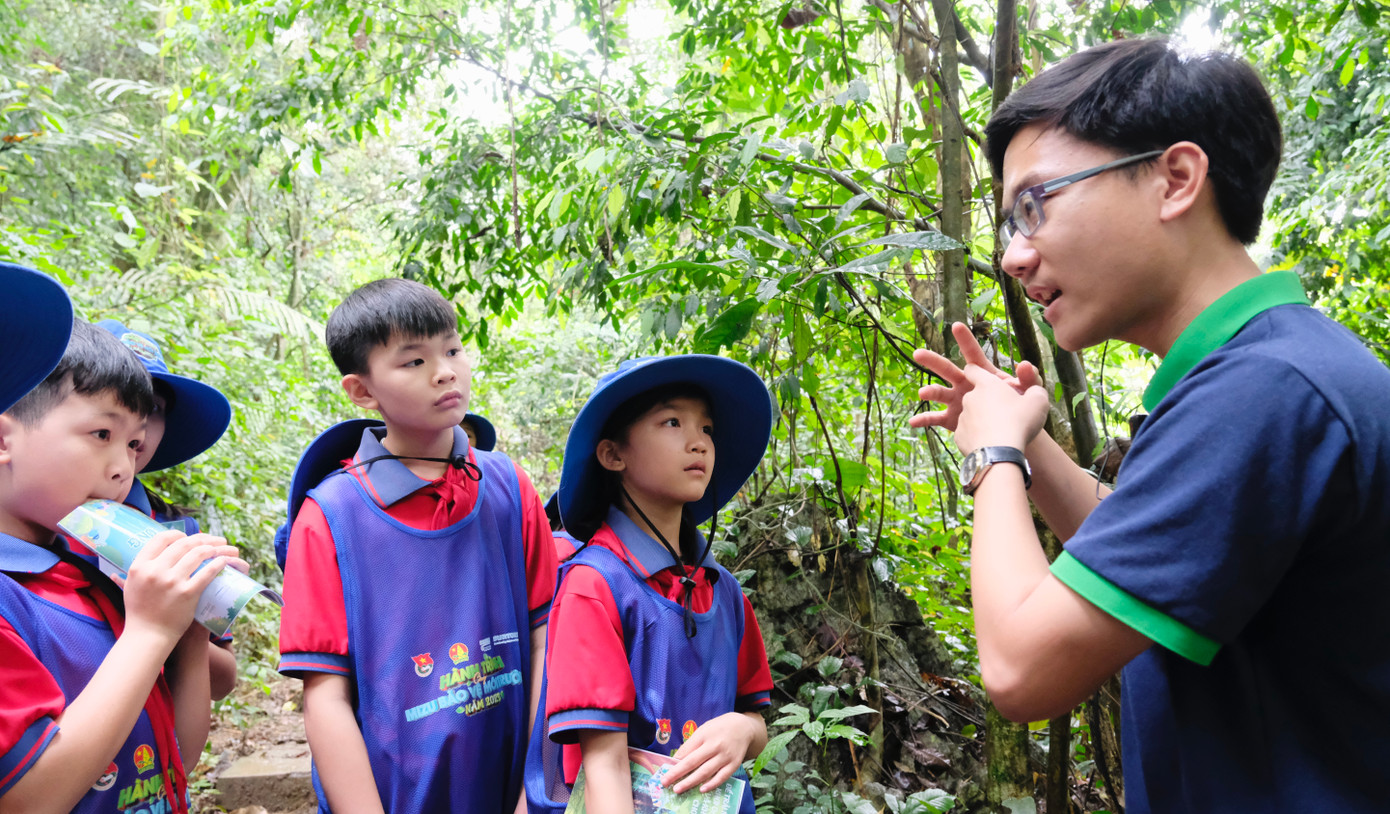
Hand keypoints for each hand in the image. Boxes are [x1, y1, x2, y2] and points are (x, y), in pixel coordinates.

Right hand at [122, 531, 237, 645]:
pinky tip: (223, 560)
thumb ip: (133, 573)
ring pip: (197, 554)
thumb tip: (123, 564)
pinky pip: (207, 572)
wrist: (148, 636)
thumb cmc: (139, 612)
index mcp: (139, 566)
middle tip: (211, 539)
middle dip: (200, 538)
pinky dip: (218, 563)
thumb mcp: (130, 587)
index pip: (160, 539)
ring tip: (219, 547)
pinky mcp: (188, 593)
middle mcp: (155, 571)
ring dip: (212, 547)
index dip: (176, 534)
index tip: (185, 536)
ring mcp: (172, 581)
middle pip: (183, 544)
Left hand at [661, 713, 756, 794]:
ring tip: (678, 789)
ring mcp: (725, 756)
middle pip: (693, 762)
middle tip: (665, 782)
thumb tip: (678, 760)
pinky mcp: (734, 764)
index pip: (686, 751)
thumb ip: (691, 744)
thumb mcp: (703, 730)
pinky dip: (712, 784)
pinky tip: (702, 789)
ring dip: (690, 782)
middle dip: (677, 773)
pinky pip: (722, 777)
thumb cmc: (719, 728)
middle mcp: (714, 746)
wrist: (744, 727)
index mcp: (704, 735)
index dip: (675, 762)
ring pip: (706, 771)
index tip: (665, 771)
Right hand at [909, 322, 1043, 434]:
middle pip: (948, 370)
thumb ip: (1029, 378)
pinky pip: (936, 419)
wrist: (1011, 435)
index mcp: (983, 375)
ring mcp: (958, 403)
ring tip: (923, 393)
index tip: (957, 325)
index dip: (966, 340)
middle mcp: (966, 386)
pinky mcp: (953, 421)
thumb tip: (1024, 364)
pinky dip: (924, 420)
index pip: (973, 355)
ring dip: (930, 391)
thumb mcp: (1030, 393)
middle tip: (918, 354)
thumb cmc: (1020, 410)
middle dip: (933, 361)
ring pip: (940, 394)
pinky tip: (913, 422)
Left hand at [955, 364, 1050, 453]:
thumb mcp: (1038, 401)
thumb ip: (1035, 389)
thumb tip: (1033, 391)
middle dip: (986, 401)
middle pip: (975, 395)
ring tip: (999, 431)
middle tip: (1004, 412)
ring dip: (982, 420)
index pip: (973, 370)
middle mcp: (970, 398)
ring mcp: (962, 418)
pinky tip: (990, 444)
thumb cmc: (1020, 423)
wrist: (999, 454)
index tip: (980, 375)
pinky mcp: (959, 437)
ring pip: (971, 415)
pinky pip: (969, 433)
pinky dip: (977, 437)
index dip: (976, 371)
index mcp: (987, 385)